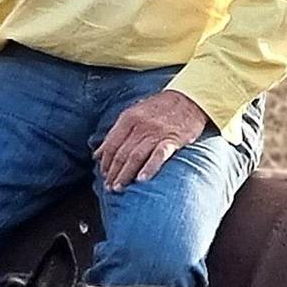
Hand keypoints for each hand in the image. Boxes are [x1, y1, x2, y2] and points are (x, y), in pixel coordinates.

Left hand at [92, 90, 208, 191]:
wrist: (189, 99)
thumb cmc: (159, 109)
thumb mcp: (134, 114)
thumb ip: (116, 133)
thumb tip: (97, 154)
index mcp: (129, 118)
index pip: (112, 144)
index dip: (105, 162)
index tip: (103, 175)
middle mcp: (140, 125)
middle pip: (122, 153)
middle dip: (113, 172)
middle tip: (109, 187)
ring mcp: (156, 132)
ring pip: (135, 156)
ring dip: (125, 174)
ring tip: (119, 188)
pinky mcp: (173, 139)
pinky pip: (159, 155)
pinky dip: (149, 168)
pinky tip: (142, 180)